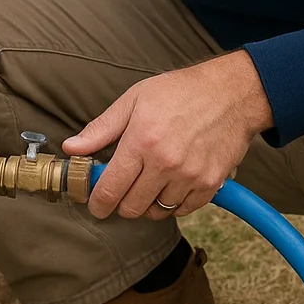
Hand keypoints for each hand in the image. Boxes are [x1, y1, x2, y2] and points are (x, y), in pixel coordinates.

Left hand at [62, 51, 273, 220]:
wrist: (231, 93)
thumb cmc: (181, 92)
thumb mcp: (134, 100)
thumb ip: (102, 128)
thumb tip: (72, 147)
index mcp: (142, 141)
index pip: (110, 188)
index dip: (98, 203)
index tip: (96, 204)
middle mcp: (165, 163)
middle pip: (131, 207)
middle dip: (121, 202)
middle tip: (124, 187)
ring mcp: (190, 176)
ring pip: (157, 212)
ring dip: (148, 203)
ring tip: (150, 182)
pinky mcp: (210, 184)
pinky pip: (183, 210)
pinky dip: (174, 204)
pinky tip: (171, 184)